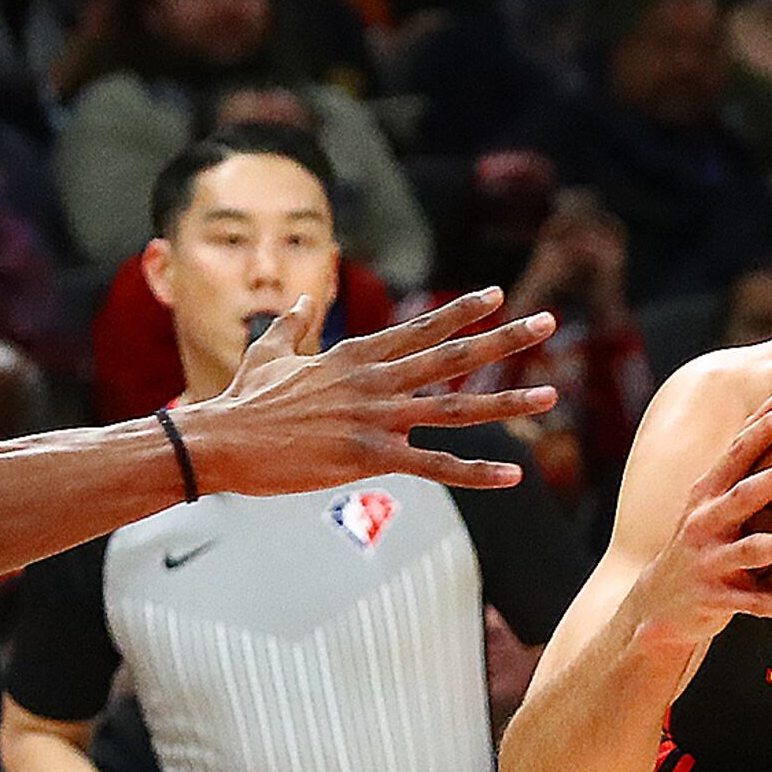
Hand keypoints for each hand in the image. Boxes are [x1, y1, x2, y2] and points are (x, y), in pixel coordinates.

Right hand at [173, 290, 557, 496]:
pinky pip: (435, 466)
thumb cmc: (243, 401)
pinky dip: (476, 472)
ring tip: (549, 394)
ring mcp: (376, 418)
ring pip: (455, 406)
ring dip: (506, 400)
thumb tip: (305, 300)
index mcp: (355, 356)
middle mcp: (375, 380)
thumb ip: (294, 325)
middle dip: (503, 339)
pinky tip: (511, 475)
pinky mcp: (369, 457)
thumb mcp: (269, 352)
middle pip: (452, 355)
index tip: (496, 295)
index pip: (420, 328)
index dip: (461, 312)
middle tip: (547, 322)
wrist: (222, 440)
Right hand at [618, 394, 771, 658]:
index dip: (765, 430)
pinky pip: (755, 603)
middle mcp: (705, 524)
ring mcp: (710, 563)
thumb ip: (742, 466)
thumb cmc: (701, 541)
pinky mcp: (716, 600)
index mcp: (707, 494)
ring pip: (751, 551)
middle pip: (743, 496)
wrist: (656, 604)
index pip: (736, 453)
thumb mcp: (710, 503)